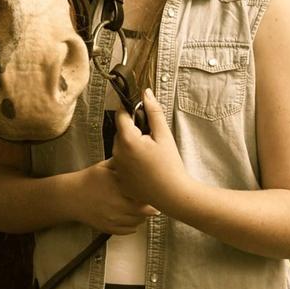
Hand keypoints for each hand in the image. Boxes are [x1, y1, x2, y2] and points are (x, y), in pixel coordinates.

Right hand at [76, 160, 158, 234]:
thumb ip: (122, 163)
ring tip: (142, 209)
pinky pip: (128, 231)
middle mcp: (116, 205)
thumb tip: (137, 155)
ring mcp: (112, 218)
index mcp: (118, 188)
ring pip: (138, 222)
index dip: (151, 193)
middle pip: (144, 211)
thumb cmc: (88, 180)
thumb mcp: (105, 166)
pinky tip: (132, 218)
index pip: (143, 195)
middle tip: (153, 202)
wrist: (70, 196)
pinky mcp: (108, 228)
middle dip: (151, 207)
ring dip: (143, 216)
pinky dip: (133, 226)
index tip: (152, 190)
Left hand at [111, 88, 191, 209]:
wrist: (172, 195)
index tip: (139, 111)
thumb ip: (153, 112)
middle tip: (150, 137)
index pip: (120, 115)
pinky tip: (145, 166)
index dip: (129, 110)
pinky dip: (130, 161)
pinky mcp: (120, 179)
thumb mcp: (163, 135)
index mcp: (127, 140)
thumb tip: (145, 93)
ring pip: (120, 147)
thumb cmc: (170, 165)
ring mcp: (117, 167)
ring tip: (150, 154)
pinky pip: (121, 162)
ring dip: (131, 145)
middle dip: (132, 129)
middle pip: (120, 131)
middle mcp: (117, 153)